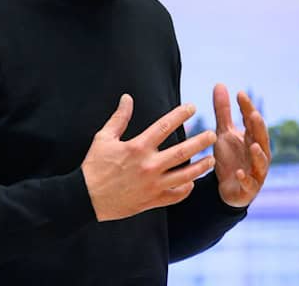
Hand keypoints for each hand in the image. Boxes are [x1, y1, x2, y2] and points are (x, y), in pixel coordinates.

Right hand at [81, 94, 217, 221]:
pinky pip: (175, 196)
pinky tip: (191, 183)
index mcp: (137, 147)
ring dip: (201, 167)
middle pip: (182, 152)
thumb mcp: (103, 138)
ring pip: (185, 176)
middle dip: (200, 142)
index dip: (180, 114)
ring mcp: (152, 185)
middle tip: (212, 134)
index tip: (192, 107)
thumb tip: (127, 98)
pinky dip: (185, 189)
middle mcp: (148, 166)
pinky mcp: (151, 200)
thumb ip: (119, 118)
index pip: (165, 126)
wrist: (85, 198)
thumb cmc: (94, 166)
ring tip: (211, 160)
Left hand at [212, 84, 270, 207]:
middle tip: (253, 115)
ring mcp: (256, 171)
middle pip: (261, 138)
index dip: (247, 108)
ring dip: (258, 154)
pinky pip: (250, 183)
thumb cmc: (230, 157)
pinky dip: (245, 178)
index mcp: (253, 138)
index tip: (240, 94)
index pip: (252, 120)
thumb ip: (223, 111)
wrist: (229, 188)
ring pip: (261, 162)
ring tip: (252, 146)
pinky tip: (239, 173)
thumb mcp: (224, 133)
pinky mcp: (250, 188)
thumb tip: (220, 84)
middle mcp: (259, 153)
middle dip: (258, 128)